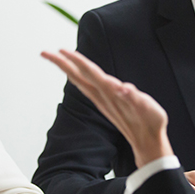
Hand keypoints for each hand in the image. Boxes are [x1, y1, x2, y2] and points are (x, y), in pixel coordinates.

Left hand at [41, 49, 172, 167]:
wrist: (147, 143)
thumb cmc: (150, 123)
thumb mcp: (148, 109)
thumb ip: (134, 98)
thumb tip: (123, 88)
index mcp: (111, 92)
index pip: (90, 72)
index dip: (77, 60)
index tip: (62, 50)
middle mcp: (102, 96)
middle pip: (77, 76)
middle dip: (62, 63)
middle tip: (44, 52)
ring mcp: (102, 100)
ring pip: (79, 81)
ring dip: (67, 69)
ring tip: (57, 59)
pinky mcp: (105, 104)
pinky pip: (86, 87)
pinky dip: (77, 78)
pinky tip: (75, 75)